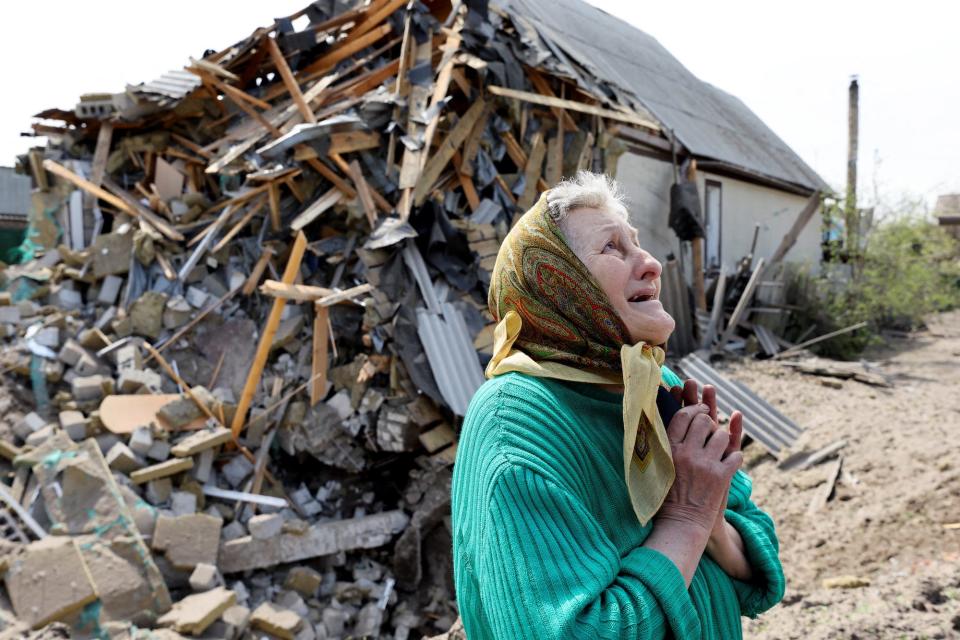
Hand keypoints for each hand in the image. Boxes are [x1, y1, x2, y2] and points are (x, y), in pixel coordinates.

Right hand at [656, 403, 742, 534]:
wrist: (682, 524)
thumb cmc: (667, 495)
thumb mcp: (660, 466)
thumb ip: (666, 445)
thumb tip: (672, 420)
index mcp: (668, 449)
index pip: (683, 416)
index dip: (693, 407)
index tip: (701, 407)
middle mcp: (686, 453)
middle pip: (704, 420)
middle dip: (710, 420)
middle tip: (712, 425)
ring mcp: (705, 464)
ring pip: (722, 435)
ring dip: (724, 438)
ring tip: (720, 446)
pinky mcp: (721, 476)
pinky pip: (736, 455)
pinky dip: (735, 457)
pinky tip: (731, 462)